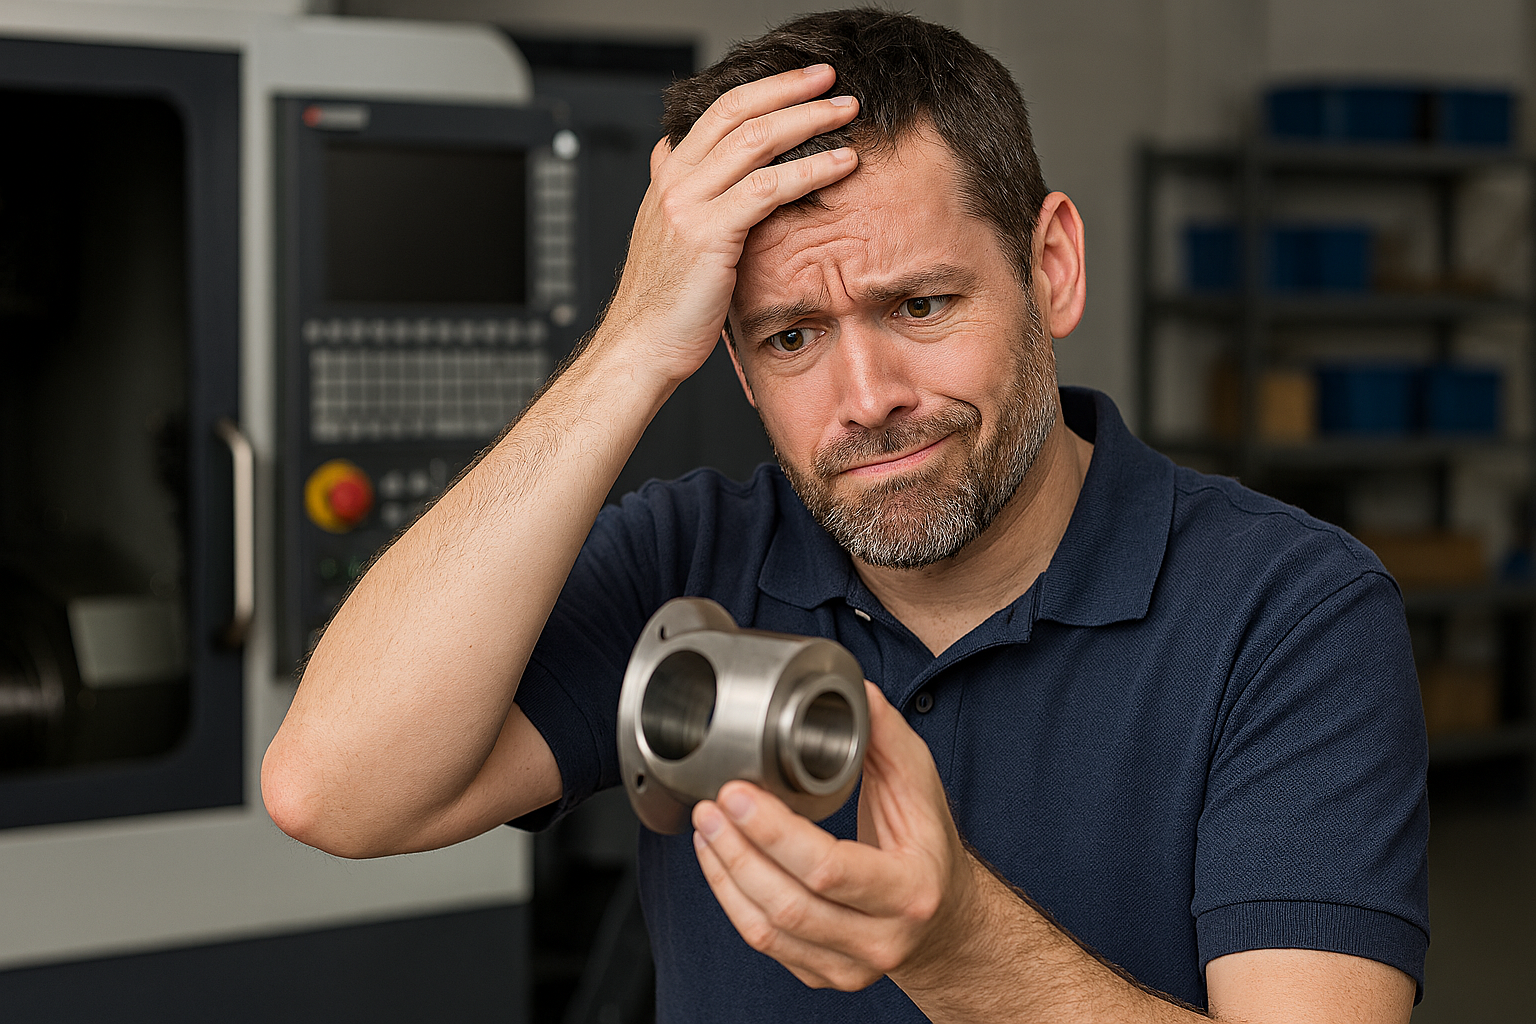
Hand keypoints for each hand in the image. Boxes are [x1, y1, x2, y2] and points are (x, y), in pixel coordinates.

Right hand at [598, 65, 859, 389]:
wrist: (642, 346)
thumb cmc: (665, 304)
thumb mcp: (672, 238)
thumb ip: (687, 198)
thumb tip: (695, 167)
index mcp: (669, 177)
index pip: (719, 110)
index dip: (765, 87)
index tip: (804, 80)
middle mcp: (675, 182)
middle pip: (738, 112)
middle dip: (790, 89)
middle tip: (831, 79)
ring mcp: (688, 205)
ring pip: (755, 141)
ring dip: (808, 120)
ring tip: (846, 113)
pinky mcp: (708, 234)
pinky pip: (767, 188)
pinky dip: (811, 169)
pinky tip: (841, 163)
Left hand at [691, 681, 982, 992]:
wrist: (945, 921)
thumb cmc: (929, 849)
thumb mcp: (922, 788)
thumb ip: (887, 738)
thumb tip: (856, 693)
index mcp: (910, 890)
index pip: (830, 870)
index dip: (773, 833)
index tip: (738, 793)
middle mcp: (882, 938)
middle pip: (790, 905)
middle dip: (737, 852)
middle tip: (711, 806)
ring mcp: (849, 965)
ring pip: (768, 929)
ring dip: (725, 875)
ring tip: (707, 827)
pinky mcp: (821, 973)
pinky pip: (764, 942)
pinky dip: (731, 898)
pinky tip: (719, 860)